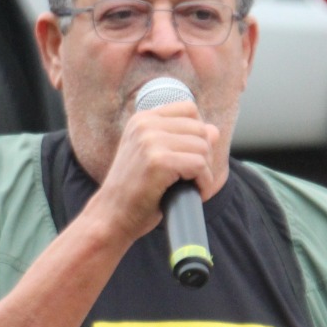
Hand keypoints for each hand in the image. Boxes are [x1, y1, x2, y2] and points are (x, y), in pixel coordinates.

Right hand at [86, 100, 217, 244]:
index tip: (189, 157)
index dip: (198, 134)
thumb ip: (181, 140)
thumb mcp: (156, 158)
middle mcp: (145, 125)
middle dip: (204, 156)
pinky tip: (194, 193)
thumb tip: (214, 131)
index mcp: (143, 119)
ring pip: (203, 147)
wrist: (112, 216)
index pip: (189, 110)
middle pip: (200, 129)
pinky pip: (199, 166)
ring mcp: (151, 141)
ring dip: (205, 172)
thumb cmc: (135, 191)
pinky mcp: (159, 161)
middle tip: (192, 178)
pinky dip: (204, 183)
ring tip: (191, 187)